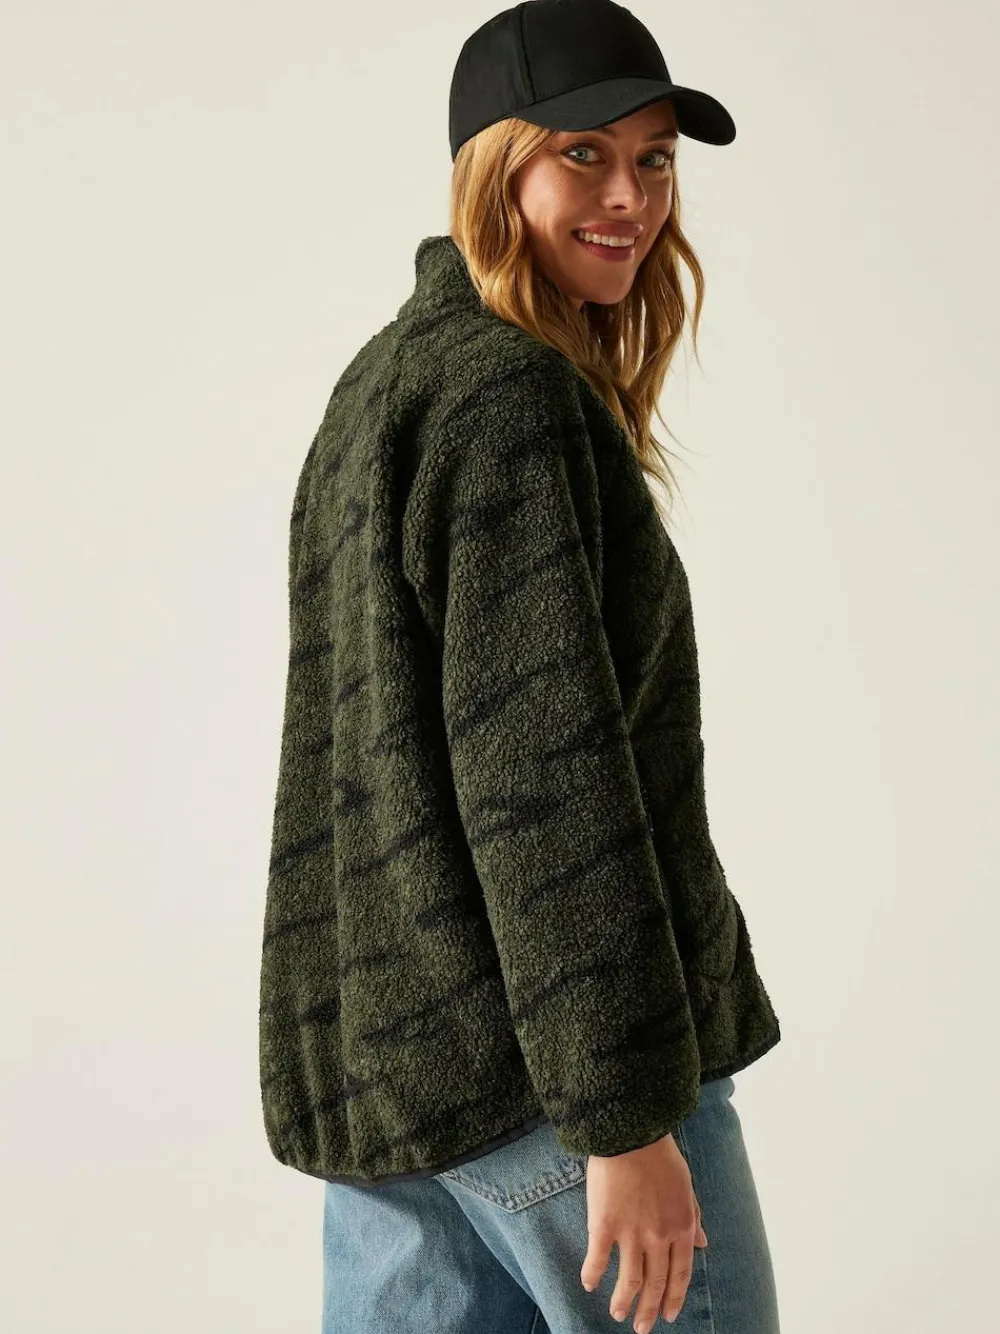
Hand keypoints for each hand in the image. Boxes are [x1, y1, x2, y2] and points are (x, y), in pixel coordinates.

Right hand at [580, 1131, 707, 1330]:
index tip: (668, 1315)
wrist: (631, 1133)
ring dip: (623, 1302)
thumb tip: (703, 1244)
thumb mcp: (686, 1187)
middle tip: (642, 1327)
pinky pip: (598, 1259)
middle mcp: (659, 1237)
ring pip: (630, 1280)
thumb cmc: (660, 1156)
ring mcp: (631, 1233)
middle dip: (649, 1310)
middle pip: (656, 1284)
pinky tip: (588, 1284)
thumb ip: (694, 1218)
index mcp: (682, 1227)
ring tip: (617, 1314)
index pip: (681, 1274)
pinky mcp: (604, 1224)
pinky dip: (593, 1275)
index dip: (674, 1298)